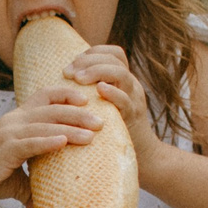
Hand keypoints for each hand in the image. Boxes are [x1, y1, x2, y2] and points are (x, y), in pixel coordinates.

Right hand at [0, 96, 103, 207]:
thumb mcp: (15, 175)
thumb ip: (32, 182)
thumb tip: (45, 205)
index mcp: (17, 120)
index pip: (44, 96)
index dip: (66, 94)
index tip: (87, 99)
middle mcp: (13, 121)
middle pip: (51, 108)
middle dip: (78, 112)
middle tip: (100, 121)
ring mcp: (8, 134)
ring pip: (45, 124)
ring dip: (70, 127)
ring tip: (91, 134)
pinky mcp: (4, 150)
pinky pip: (30, 143)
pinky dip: (48, 141)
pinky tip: (64, 142)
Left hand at [60, 43, 176, 186]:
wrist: (141, 154)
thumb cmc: (113, 129)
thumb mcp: (104, 104)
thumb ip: (92, 90)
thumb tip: (66, 78)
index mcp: (124, 79)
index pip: (113, 52)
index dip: (92, 53)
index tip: (72, 65)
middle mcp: (131, 85)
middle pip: (115, 59)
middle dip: (89, 61)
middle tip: (69, 73)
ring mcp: (134, 99)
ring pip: (121, 74)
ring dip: (97, 72)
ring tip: (79, 79)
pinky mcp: (133, 116)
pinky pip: (126, 100)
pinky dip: (113, 93)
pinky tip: (99, 90)